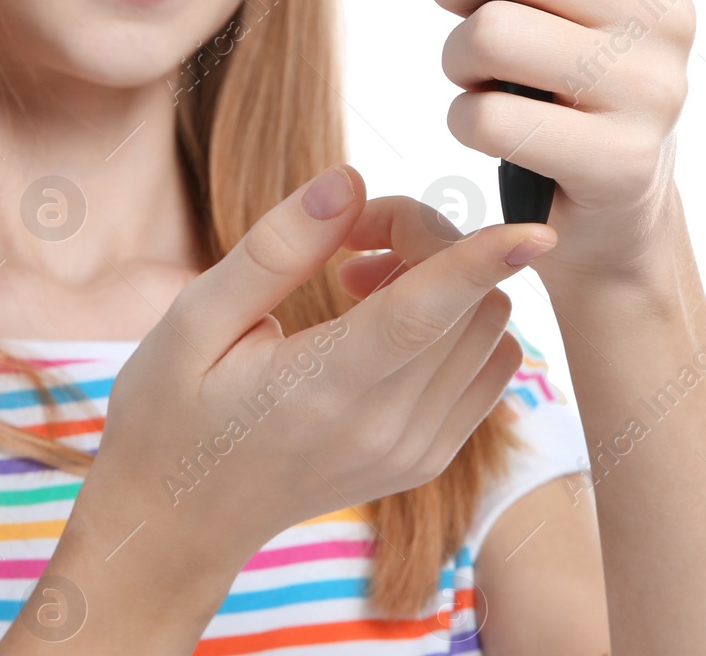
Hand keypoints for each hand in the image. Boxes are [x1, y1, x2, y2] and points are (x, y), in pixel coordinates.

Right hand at [81, 163, 556, 563]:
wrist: (176, 524)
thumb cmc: (169, 411)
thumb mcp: (193, 319)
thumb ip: (276, 248)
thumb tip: (349, 181)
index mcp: (321, 390)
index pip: (422, 316)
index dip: (479, 262)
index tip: (536, 227)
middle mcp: (386, 429)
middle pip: (465, 303)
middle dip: (425, 239)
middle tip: (347, 235)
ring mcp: (415, 451)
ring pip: (488, 330)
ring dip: (446, 280)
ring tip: (359, 278)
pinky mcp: (428, 459)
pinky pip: (487, 369)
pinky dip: (458, 323)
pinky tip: (388, 318)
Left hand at [430, 0, 695, 291]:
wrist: (615, 198)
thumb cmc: (578, 50)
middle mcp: (668, 5)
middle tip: (473, 13)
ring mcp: (652, 88)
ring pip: (482, 35)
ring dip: (458, 60)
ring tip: (489, 72)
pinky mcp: (620, 162)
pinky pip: (486, 115)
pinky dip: (466, 118)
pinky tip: (499, 123)